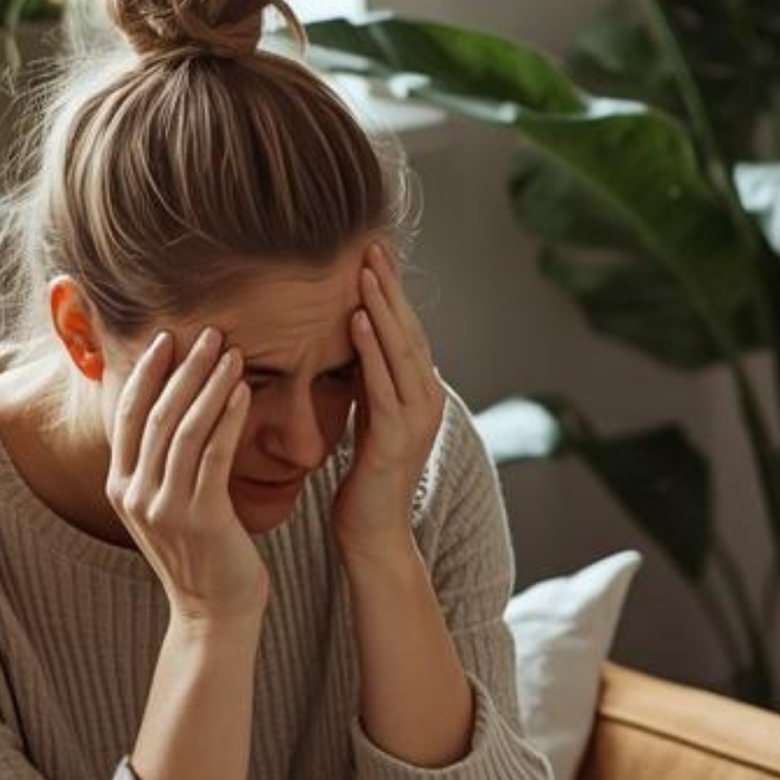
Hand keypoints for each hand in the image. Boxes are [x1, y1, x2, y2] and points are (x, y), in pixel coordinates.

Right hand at [107, 326, 265, 623]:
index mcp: (121, 487)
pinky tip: (243, 392)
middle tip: (208, 332)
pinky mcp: (199, 518)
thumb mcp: (170, 508)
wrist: (214, 614)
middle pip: (157, 415)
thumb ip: (164, 467)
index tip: (167, 338)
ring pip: (184, 431)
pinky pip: (214, 456)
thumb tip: (175, 418)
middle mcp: (135, 493)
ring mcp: (164, 506)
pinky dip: (228, 420)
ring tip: (231, 353)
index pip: (129, 416)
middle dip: (183, 369)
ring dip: (209, 386)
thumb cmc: (203, 556)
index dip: (146, 373)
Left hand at [333, 241, 446, 560]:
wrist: (374, 534)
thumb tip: (353, 342)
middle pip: (410, 331)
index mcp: (418, 395)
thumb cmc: (364, 481)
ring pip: (401, 351)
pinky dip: (373, 349)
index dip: (393, 292)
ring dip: (384, 306)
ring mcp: (416, 419)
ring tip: (367, 269)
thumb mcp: (367, 419)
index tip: (373, 254)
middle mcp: (426, 401)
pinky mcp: (397, 438)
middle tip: (373, 244)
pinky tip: (360, 319)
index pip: (407, 331)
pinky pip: (384, 384)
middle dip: (391, 287)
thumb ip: (367, 383)